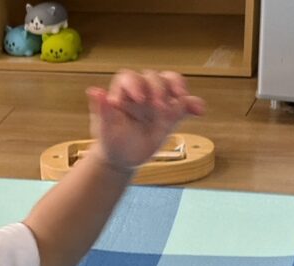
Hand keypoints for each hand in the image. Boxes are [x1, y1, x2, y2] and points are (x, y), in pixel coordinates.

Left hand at [87, 70, 205, 172]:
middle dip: (159, 90)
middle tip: (160, 109)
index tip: (140, 100)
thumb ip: (101, 109)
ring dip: (178, 91)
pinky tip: (199, 111)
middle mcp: (142, 90)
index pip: (130, 78)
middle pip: (154, 78)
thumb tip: (93, 90)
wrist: (123, 159)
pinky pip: (185, 104)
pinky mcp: (172, 112)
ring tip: (180, 104)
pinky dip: (193, 105)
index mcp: (123, 91)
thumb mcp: (105, 128)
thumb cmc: (111, 141)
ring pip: (171, 84)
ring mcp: (158, 100)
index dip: (136, 84)